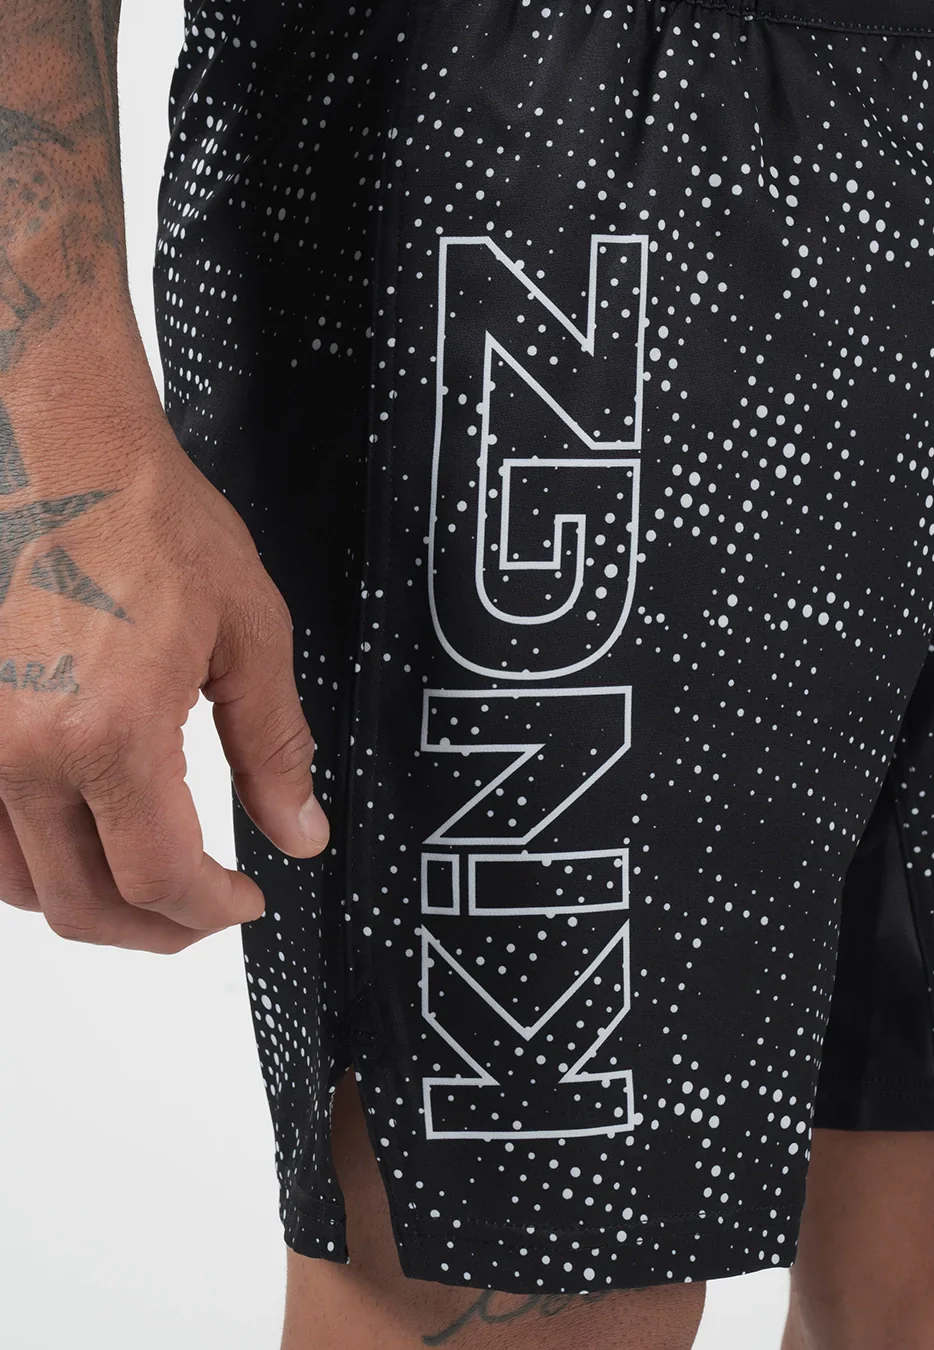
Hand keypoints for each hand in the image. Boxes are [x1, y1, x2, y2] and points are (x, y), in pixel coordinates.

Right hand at [0, 384, 329, 954]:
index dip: (210, 913)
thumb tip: (299, 832)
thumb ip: (274, 748)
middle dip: (157, 931)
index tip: (242, 903)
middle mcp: (18, 750)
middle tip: (204, 913)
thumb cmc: (145, 518)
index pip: (157, 881)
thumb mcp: (248, 634)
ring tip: (145, 886)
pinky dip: (25, 863)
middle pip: (81, 904)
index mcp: (107, 731)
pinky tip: (72, 842)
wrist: (54, 449)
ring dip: (87, 904)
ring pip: (14, 886)